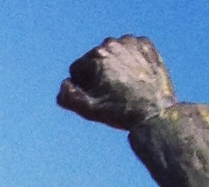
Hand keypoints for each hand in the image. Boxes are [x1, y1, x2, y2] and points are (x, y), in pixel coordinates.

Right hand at [59, 35, 174, 129]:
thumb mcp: (88, 110)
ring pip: (112, 53)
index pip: (76, 69)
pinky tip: (134, 76)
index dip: (82, 85)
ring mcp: (132, 42)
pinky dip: (129, 60)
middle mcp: (113, 43)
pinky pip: (129, 50)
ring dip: (113, 66)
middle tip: (110, 92)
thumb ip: (68, 97)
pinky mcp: (146, 44)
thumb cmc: (119, 111)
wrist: (154, 110)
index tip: (96, 96)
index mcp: (97, 56)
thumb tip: (64, 84)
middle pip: (94, 59)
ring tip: (123, 84)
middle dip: (97, 73)